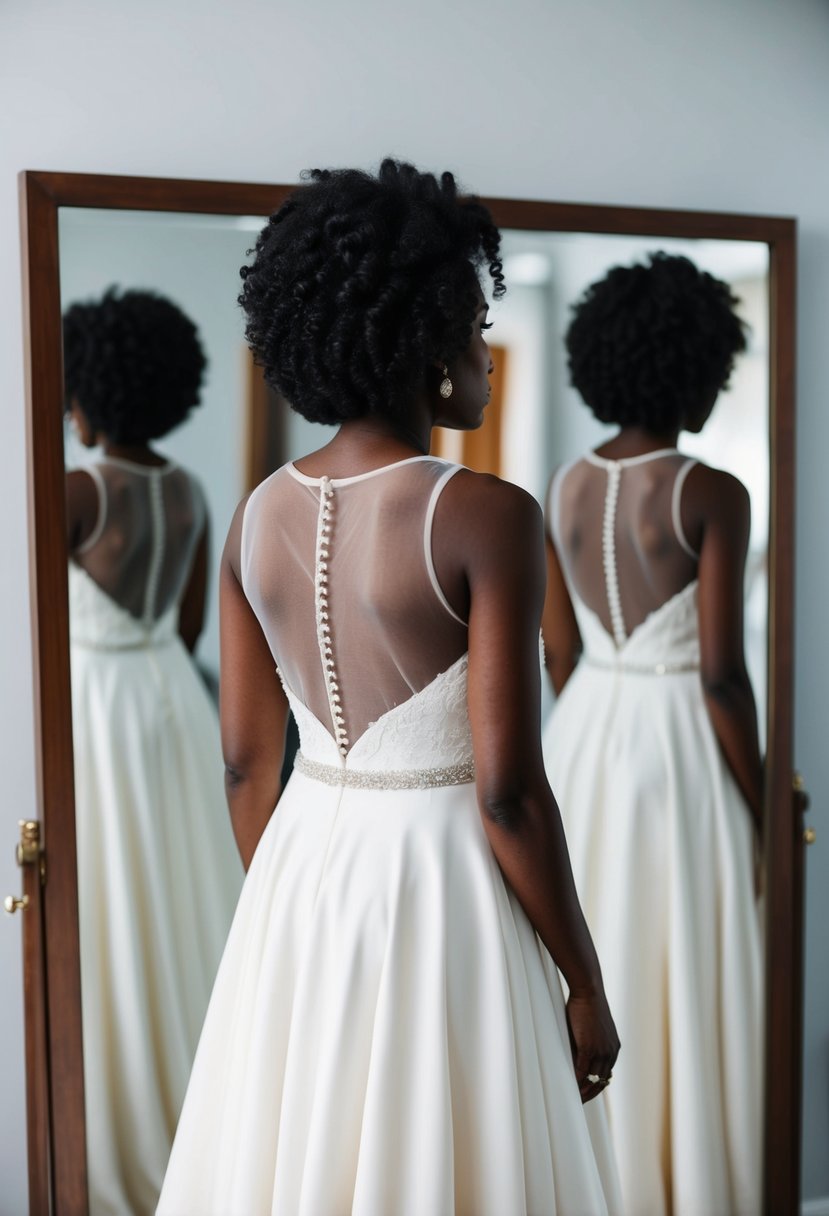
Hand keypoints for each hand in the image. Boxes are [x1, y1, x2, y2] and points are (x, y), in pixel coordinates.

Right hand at [566, 988, 619, 1103]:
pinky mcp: (589, 1047)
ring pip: (593, 1079)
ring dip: (583, 1090)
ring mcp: (601, 1050)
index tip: (587, 1092)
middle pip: (602, 1081)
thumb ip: (589, 1044)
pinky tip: (569, 1086)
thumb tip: (578, 1057)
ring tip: (574, 1099)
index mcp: (613, 1047)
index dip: (597, 1085)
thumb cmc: (586, 1005)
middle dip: (591, 1093)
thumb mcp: (593, 1028)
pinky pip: (583, 1070)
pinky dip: (576, 1080)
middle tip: (580, 1102)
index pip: (607, 1073)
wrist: (588, 991)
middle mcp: (610, 1052)